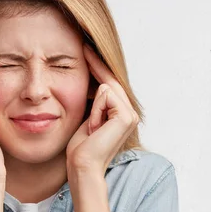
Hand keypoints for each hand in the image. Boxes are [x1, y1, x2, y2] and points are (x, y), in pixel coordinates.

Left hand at [66, 44, 139, 175]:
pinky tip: (94, 127)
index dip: (98, 66)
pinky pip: (105, 95)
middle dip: (95, 65)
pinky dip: (95, 110)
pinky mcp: (126, 116)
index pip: (109, 83)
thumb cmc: (80, 148)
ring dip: (93, 106)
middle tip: (84, 45)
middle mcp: (130, 113)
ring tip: (92, 127)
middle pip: (110, 81)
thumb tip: (90, 81)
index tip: (86, 47)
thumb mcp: (86, 117)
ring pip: (107, 87)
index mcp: (122, 114)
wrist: (82, 166)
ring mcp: (130, 115)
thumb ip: (93, 101)